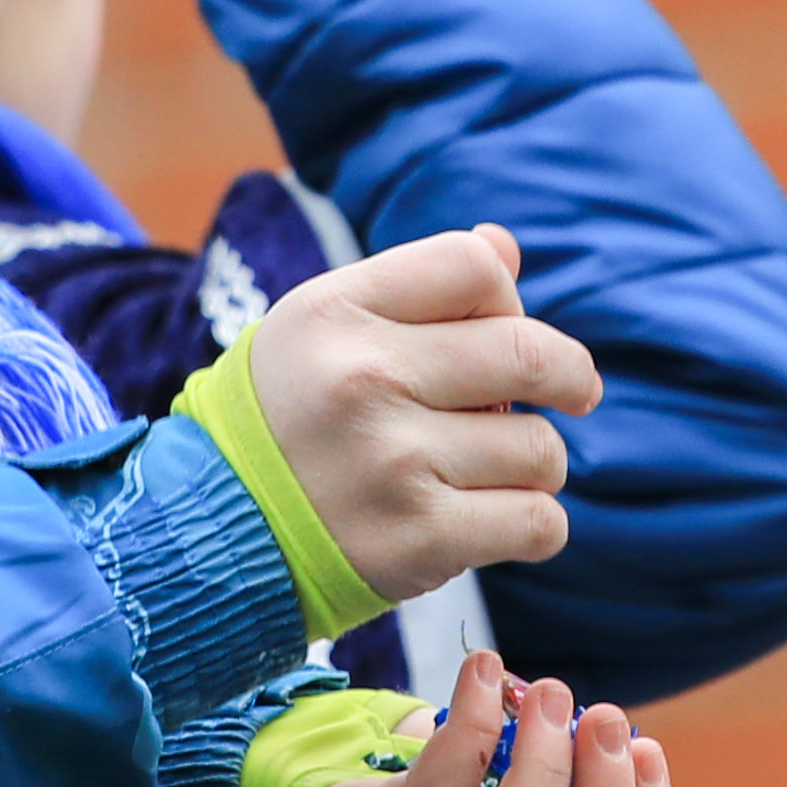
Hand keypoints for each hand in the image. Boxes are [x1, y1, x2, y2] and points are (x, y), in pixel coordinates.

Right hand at [248, 225, 598, 603]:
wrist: (214, 533)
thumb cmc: (288, 418)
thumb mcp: (323, 330)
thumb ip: (415, 286)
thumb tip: (505, 246)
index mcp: (336, 312)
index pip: (476, 268)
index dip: (504, 300)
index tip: (500, 333)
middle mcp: (363, 379)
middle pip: (530, 353)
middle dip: (567, 375)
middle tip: (573, 390)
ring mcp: (393, 463)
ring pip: (541, 448)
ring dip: (535, 462)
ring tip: (488, 470)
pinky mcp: (419, 540)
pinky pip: (539, 523)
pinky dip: (534, 524)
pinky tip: (495, 519)